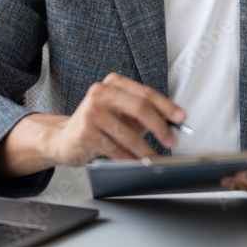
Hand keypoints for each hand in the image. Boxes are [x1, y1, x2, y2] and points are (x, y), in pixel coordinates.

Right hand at [45, 72, 185, 165]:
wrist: (64, 138)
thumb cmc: (99, 125)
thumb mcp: (123, 115)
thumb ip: (145, 115)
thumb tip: (173, 124)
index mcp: (114, 83)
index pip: (146, 93)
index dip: (167, 106)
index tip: (182, 118)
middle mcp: (101, 92)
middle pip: (140, 107)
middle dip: (160, 126)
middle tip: (171, 141)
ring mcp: (91, 110)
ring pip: (127, 132)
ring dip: (145, 149)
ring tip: (155, 158)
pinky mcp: (85, 130)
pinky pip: (114, 147)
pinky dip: (128, 158)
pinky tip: (135, 162)